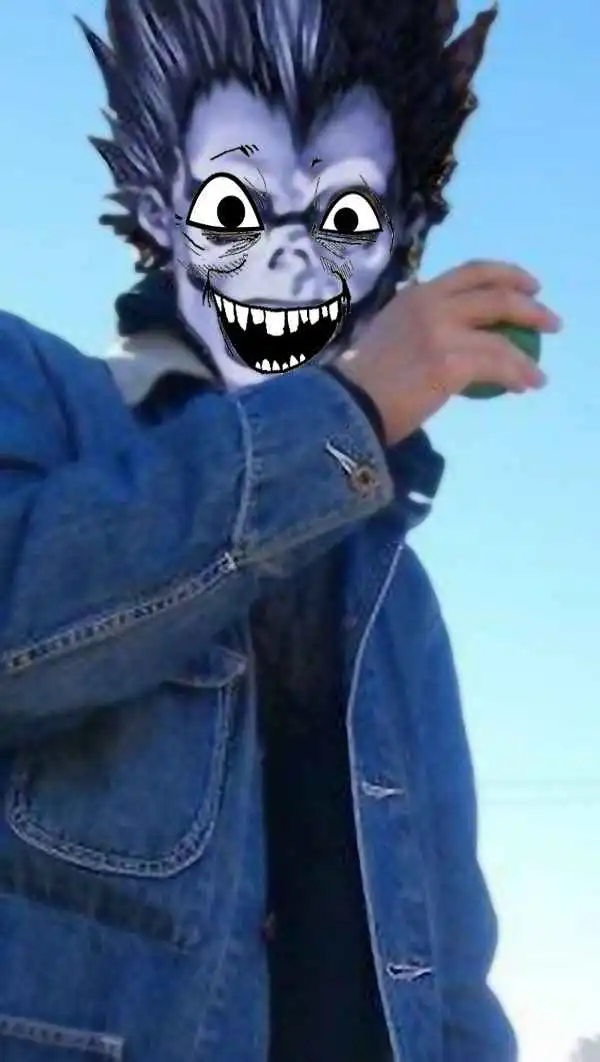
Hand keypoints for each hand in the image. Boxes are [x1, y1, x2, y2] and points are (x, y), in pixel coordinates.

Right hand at [337, 259, 561, 444]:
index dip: (505, 274)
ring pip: (502, 334)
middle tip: (549, 320)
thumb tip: (447, 331)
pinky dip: (518, 375)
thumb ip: (416, 323)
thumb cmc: (364, 380)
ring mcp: (441, 332)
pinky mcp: (449, 363)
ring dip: (528, 353)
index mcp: (416, 294)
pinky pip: (497, 365)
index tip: (527, 286)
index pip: (470, 272)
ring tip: (538, 372)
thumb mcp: (388, 333)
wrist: (348, 405)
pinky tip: (526, 386)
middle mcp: (431, 304)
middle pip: (495, 294)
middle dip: (530, 305)